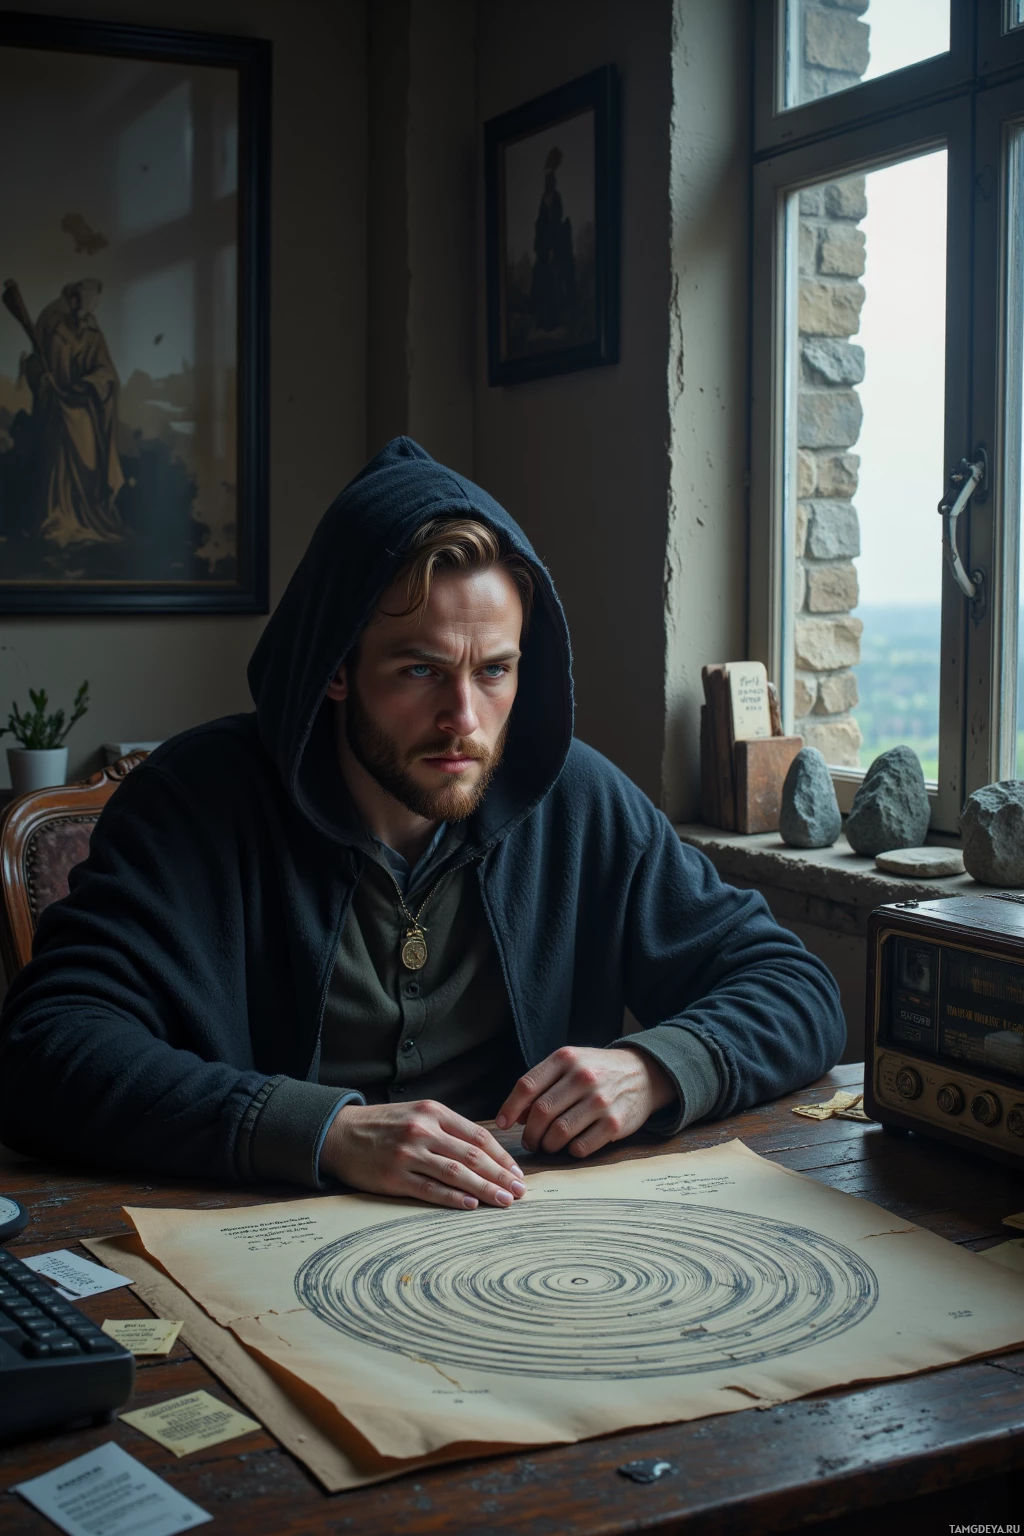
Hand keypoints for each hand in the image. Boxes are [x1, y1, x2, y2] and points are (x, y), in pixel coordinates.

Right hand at [319, 1100, 525, 1210]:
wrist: (339, 1133)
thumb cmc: (384, 1125)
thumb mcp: (417, 1114)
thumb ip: (447, 1129)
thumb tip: (484, 1152)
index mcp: (433, 1112)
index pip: (478, 1135)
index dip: (501, 1156)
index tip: (517, 1172)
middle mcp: (423, 1130)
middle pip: (473, 1155)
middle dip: (500, 1175)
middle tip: (520, 1191)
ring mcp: (408, 1154)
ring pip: (456, 1173)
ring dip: (484, 1189)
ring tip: (504, 1201)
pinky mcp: (394, 1177)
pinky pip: (430, 1189)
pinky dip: (453, 1198)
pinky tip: (471, 1205)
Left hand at [495, 1046, 675, 1157]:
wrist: (643, 1074)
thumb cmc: (597, 1071)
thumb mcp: (569, 1065)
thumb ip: (542, 1084)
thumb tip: (516, 1116)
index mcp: (566, 1058)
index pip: (527, 1085)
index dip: (510, 1108)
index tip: (503, 1124)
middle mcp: (583, 1076)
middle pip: (540, 1112)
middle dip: (529, 1133)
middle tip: (529, 1142)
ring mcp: (600, 1100)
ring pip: (558, 1132)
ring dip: (547, 1145)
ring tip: (548, 1145)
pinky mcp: (615, 1123)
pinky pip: (580, 1147)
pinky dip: (570, 1151)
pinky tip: (571, 1146)